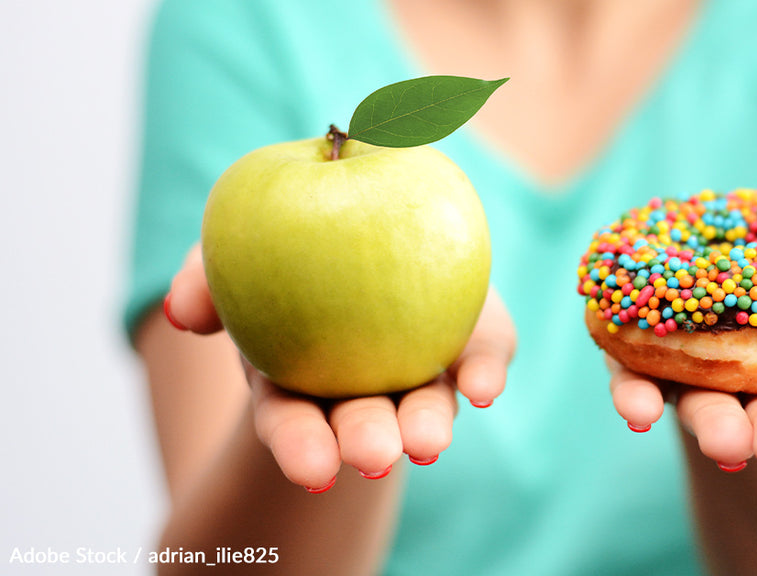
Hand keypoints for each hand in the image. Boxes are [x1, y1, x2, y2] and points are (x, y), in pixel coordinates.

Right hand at [164, 245, 515, 490]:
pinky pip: (482, 357)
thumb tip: (185, 313)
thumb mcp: (233, 254)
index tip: (313, 468)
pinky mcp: (471, 341)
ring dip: (426, 424)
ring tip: (428, 442)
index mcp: (298, 378)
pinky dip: (484, 372)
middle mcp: (363, 387)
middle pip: (364, 422)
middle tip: (375, 456)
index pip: (292, 420)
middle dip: (367, 442)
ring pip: (426, 405)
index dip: (300, 444)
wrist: (370, 224)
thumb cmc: (289, 249)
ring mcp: (421, 370)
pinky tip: (485, 387)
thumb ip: (203, 275)